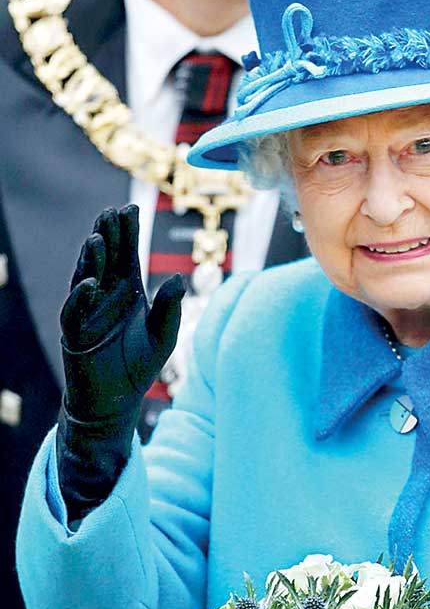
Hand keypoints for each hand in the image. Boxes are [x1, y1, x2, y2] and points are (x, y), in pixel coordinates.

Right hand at [56, 205, 184, 519]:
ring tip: (98, 238)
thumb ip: (171, 308)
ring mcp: (87, 314)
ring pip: (86, 279)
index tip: (130, 207)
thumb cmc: (140, 366)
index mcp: (128, 292)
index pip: (127, 256)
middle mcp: (106, 297)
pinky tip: (90, 282)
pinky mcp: (74, 336)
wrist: (117, 402)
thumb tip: (177, 277)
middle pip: (106, 260)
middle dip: (109, 236)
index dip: (128, 233)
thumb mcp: (164, 337)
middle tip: (112, 211)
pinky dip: (81, 298)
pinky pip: (74, 313)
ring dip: (91, 260)